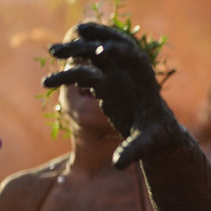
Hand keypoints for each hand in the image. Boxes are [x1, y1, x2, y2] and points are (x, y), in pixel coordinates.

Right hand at [44, 23, 176, 167]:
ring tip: (51, 51)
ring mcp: (118, 77)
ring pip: (95, 55)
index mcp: (145, 82)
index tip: (100, 49)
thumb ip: (133, 151)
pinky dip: (72, 69)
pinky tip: (53, 72)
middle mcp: (131, 75)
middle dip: (88, 46)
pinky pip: (89, 70)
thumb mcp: (146, 145)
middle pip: (110, 50)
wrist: (158, 132)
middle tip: (59, 49)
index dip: (119, 51)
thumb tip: (118, 165)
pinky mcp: (108, 84)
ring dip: (75, 50)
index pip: (135, 58)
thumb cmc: (157, 138)